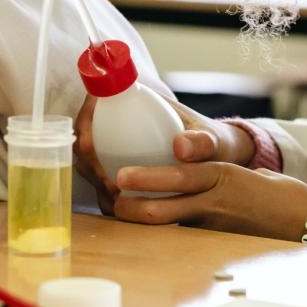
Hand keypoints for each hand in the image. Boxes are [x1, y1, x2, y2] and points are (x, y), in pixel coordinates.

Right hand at [74, 96, 255, 215]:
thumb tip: (180, 146)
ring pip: (91, 157)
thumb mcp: (214, 140)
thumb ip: (203, 141)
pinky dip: (105, 193)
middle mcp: (124, 119)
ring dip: (94, 178)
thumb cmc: (216, 142)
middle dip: (88, 158)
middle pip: (88, 132)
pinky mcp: (122, 166)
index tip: (88, 145)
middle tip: (109, 185)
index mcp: (139, 99)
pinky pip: (103, 178)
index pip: (98, 98)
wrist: (221, 161)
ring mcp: (120, 144)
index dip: (85, 119)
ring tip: (115, 200)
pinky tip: (119, 208)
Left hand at [111, 161, 306, 240]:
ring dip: (143, 222)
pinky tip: (149, 232)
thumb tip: (198, 171)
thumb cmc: (283, 195)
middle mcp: (217, 203)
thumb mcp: (250, 173)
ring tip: (121, 214)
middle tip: (112, 200)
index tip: (122, 176)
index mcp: (224, 177)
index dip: (148, 177)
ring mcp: (217, 227)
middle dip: (133, 206)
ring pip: (171, 225)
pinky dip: (167, 234)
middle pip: (165, 208)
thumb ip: (222, 173)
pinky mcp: (220, 244)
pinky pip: (187, 237)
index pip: (181, 176)